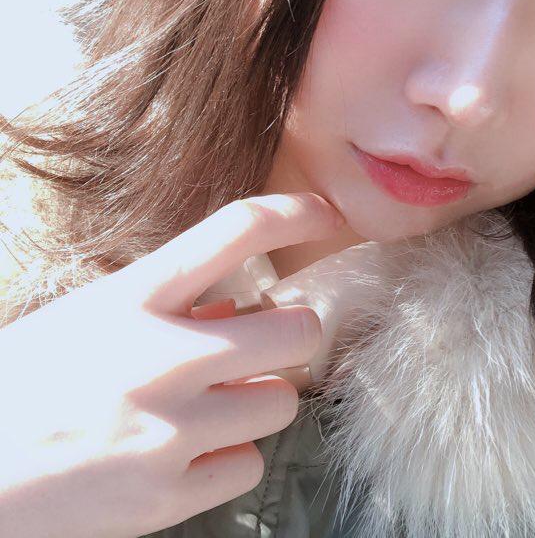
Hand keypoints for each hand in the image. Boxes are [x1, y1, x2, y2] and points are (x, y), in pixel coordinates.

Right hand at [0, 191, 344, 537]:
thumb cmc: (31, 380)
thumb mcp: (94, 315)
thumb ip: (172, 306)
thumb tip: (246, 306)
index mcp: (136, 298)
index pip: (237, 230)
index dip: (296, 213)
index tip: (328, 213)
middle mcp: (162, 358)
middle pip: (296, 330)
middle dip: (294, 333)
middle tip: (270, 342)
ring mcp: (168, 431)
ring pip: (282, 403)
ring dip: (260, 399)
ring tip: (214, 404)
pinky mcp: (165, 496)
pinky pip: (248, 466)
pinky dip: (229, 458)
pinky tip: (190, 452)